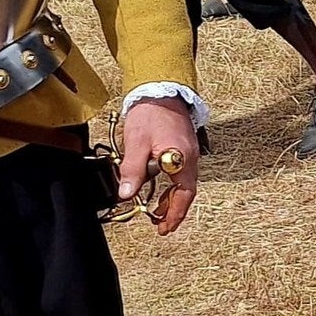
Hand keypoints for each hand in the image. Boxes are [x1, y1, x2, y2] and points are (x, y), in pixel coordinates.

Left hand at [117, 96, 198, 234]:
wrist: (159, 88)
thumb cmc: (150, 112)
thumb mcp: (136, 143)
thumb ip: (132, 170)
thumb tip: (126, 194)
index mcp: (181, 158)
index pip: (184, 194)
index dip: (174, 213)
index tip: (164, 227)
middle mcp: (189, 157)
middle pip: (186, 191)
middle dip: (173, 210)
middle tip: (160, 224)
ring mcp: (187, 151)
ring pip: (183, 182)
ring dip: (171, 198)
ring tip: (158, 210)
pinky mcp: (182, 145)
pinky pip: (180, 172)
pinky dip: (171, 184)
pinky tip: (159, 185)